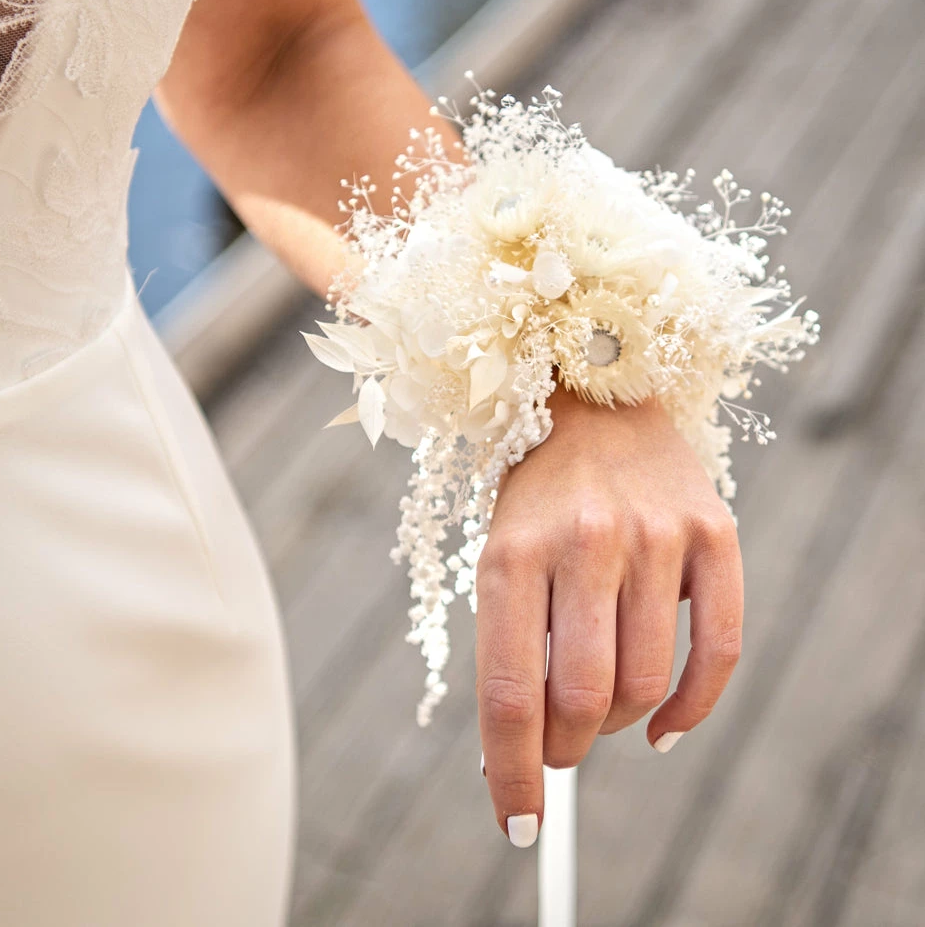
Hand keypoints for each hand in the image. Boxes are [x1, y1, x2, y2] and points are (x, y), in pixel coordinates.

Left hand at [475, 386, 743, 846]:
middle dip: (566, 749)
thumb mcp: (501, 556)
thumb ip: (510, 645)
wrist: (596, 398)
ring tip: (600, 711)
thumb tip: (516, 750)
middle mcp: (585, 542)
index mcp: (513, 552)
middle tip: (560, 751)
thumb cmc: (537, 494)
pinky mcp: (714, 535)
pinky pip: (718, 651)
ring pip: (646, 685)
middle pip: (583, 700)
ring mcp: (656, 536)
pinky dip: (692, 709)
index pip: (510, 693)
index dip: (512, 772)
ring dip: (620, 726)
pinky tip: (666, 730)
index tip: (516, 819)